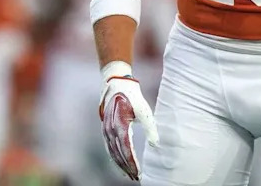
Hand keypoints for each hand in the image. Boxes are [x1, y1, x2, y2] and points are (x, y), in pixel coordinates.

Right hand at [98, 62, 158, 180]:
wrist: (115, 83)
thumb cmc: (132, 96)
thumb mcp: (144, 110)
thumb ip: (150, 128)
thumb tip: (156, 145)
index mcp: (119, 125)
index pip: (126, 150)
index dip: (132, 163)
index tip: (139, 174)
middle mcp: (110, 129)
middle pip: (118, 154)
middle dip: (127, 168)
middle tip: (136, 178)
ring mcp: (105, 129)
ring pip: (112, 152)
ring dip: (120, 165)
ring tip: (129, 175)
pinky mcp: (105, 128)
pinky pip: (108, 147)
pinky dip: (113, 157)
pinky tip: (119, 164)